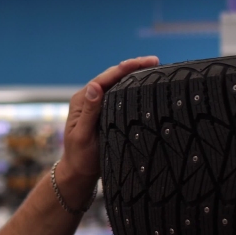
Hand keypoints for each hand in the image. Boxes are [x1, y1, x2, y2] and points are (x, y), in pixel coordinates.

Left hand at [60, 56, 159, 181]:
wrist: (79, 172)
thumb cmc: (80, 157)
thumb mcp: (83, 135)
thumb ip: (89, 112)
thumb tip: (94, 86)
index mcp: (82, 100)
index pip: (105, 78)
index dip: (126, 68)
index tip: (145, 62)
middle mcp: (90, 99)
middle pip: (113, 77)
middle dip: (134, 67)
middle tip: (156, 61)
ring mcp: (99, 105)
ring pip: (118, 85)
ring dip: (135, 76)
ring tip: (155, 69)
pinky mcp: (107, 113)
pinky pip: (121, 96)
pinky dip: (133, 89)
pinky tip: (146, 86)